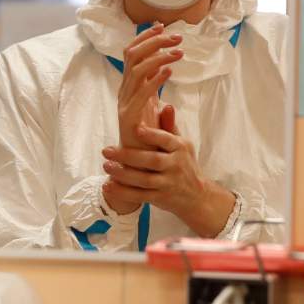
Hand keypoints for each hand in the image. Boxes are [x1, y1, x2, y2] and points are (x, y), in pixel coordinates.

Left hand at [101, 125, 236, 238]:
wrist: (197, 197)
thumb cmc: (185, 164)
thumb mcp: (183, 144)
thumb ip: (170, 126)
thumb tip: (166, 105)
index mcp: (180, 148)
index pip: (166, 140)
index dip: (152, 135)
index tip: (136, 128)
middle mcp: (176, 165)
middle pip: (152, 160)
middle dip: (128, 156)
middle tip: (106, 150)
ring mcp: (168, 183)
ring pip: (144, 180)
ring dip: (123, 174)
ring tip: (106, 166)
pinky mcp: (161, 198)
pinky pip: (140, 196)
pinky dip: (123, 192)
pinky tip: (108, 186)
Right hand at [116, 24, 182, 150]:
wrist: (140, 167)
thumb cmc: (150, 138)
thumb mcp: (157, 106)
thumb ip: (158, 86)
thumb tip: (166, 66)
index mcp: (131, 86)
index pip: (133, 53)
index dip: (145, 37)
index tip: (161, 26)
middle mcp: (125, 91)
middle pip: (132, 55)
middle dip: (154, 41)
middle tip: (177, 36)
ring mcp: (125, 103)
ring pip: (137, 69)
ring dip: (158, 56)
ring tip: (179, 52)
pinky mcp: (129, 116)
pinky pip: (141, 92)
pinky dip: (155, 78)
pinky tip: (169, 71)